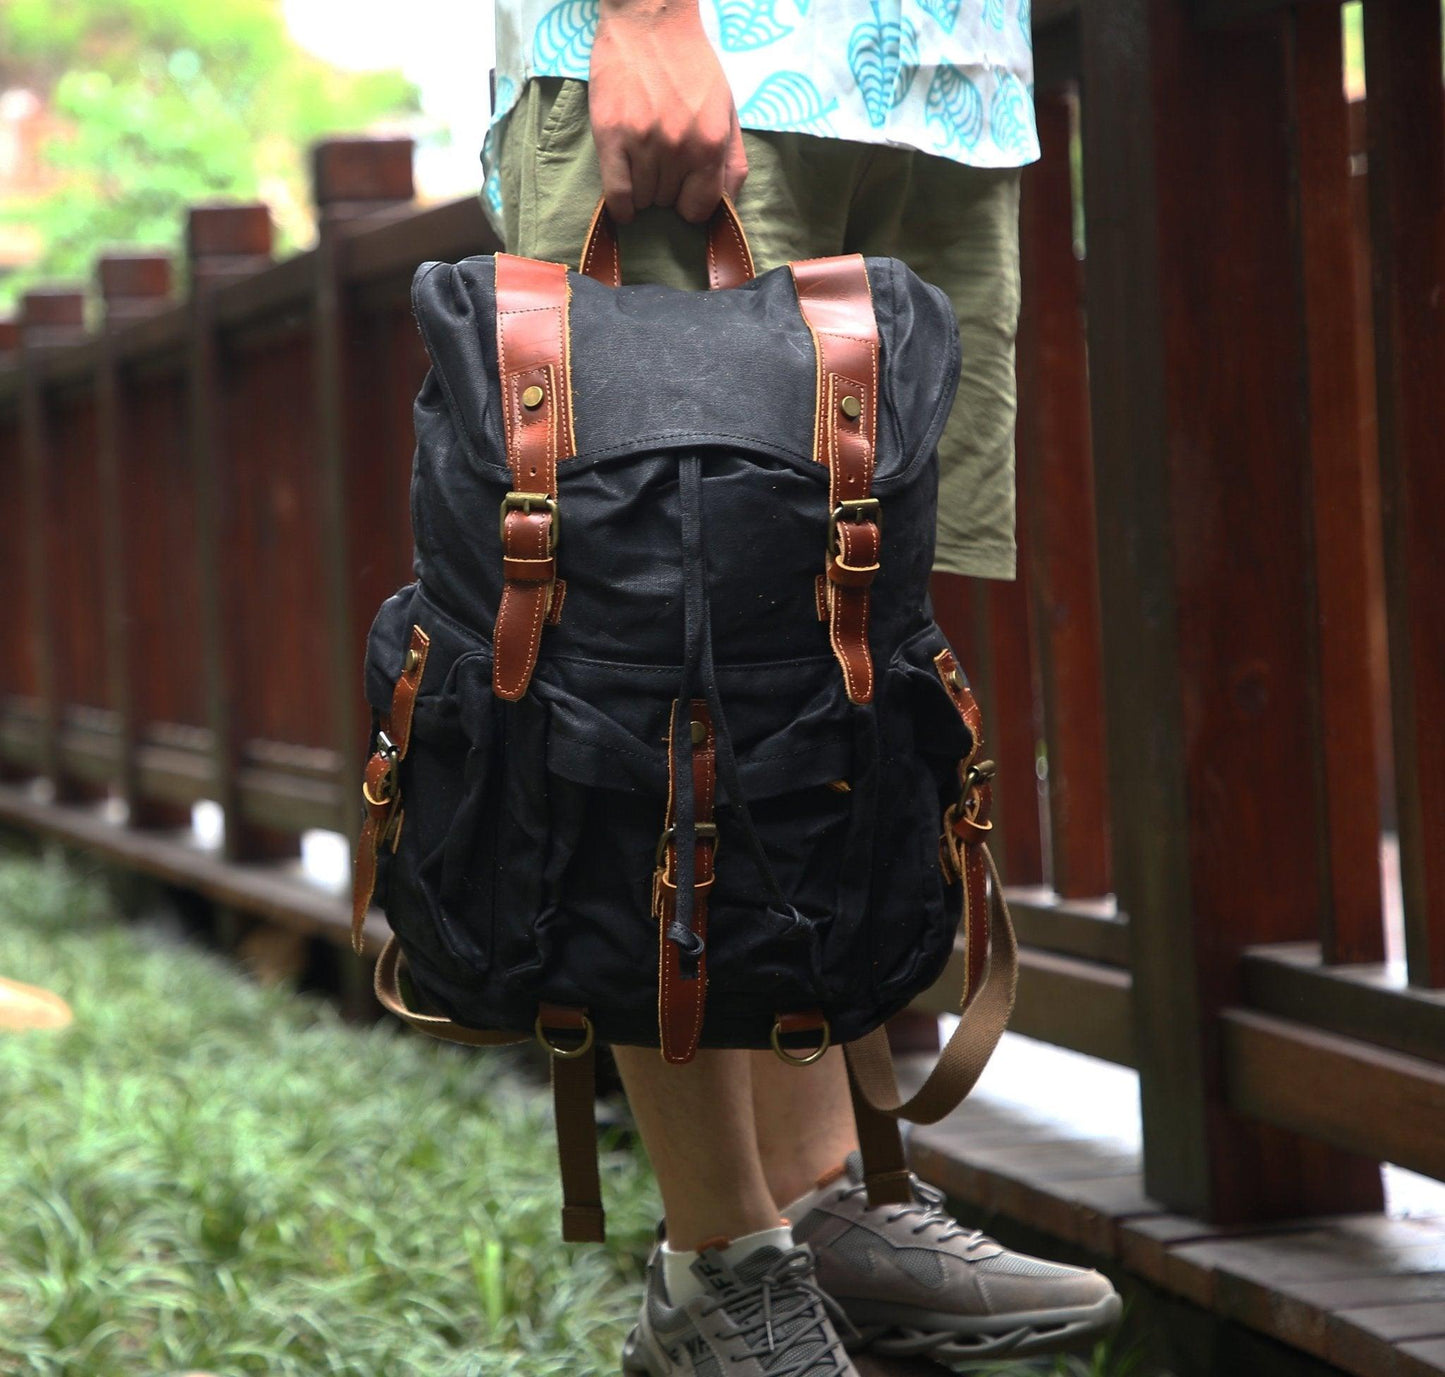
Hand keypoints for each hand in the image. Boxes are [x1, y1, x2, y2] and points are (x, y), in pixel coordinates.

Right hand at [588, 0, 747, 223]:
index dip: (691, 203)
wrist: (650, 20)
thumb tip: (728, 204)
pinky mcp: (611, 136)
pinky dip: (621, 206)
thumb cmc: (691, 64)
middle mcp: (679, 147)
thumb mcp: (727, 109)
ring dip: (643, 190)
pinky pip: (616, 194)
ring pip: (643, 199)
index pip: (700, 208)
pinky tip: (625, 201)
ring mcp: (643, 142)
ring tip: (643, 163)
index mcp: (711, 143)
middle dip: (667, 189)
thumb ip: (732, 159)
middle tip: (662, 161)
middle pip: (668, 202)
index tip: (684, 190)